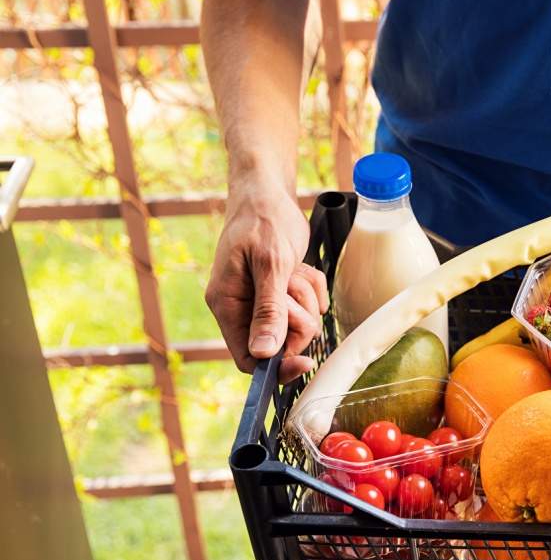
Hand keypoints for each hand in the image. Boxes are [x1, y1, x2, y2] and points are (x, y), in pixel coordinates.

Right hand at [205, 177, 327, 383]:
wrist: (269, 193)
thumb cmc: (263, 221)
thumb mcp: (269, 265)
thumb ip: (268, 310)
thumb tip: (262, 354)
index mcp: (227, 306)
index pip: (248, 359)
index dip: (277, 367)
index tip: (305, 361)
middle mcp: (242, 308)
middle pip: (281, 344)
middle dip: (297, 318)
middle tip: (292, 287)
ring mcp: (263, 301)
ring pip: (300, 325)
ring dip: (306, 298)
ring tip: (293, 270)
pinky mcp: (283, 293)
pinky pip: (310, 306)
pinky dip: (313, 287)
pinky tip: (301, 267)